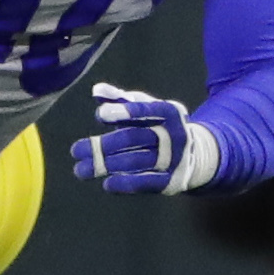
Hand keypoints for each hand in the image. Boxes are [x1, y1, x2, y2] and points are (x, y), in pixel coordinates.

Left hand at [70, 82, 219, 194]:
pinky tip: (106, 183)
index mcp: (169, 113)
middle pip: (134, 139)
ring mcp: (174, 159)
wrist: (197, 154)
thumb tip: (97, 91)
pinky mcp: (171, 181)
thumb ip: (121, 101)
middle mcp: (174, 135)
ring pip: (135, 162)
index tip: (99, 115)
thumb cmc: (161, 127)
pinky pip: (146, 183)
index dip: (123, 112)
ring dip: (105, 166)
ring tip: (81, 169)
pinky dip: (125, 184)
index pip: (146, 110)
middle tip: (76, 150)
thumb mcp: (147, 109)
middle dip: (103, 145)